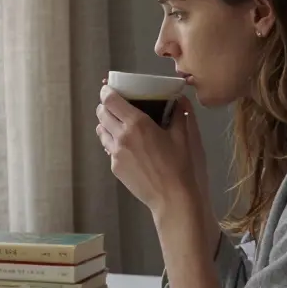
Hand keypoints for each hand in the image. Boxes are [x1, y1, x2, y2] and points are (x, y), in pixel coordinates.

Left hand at [96, 85, 211, 219]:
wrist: (173, 199)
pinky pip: (109, 148)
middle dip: (106, 106)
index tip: (109, 88)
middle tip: (116, 104)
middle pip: (101, 113)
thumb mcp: (185, 136)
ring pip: (101, 131)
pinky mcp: (116, 168)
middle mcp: (121, 137)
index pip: (110, 100)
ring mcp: (115, 154)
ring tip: (120, 124)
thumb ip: (180, 113)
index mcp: (137, 124)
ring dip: (107, 123)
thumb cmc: (182, 166)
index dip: (107, 92)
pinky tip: (128, 145)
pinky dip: (113, 142)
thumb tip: (180, 99)